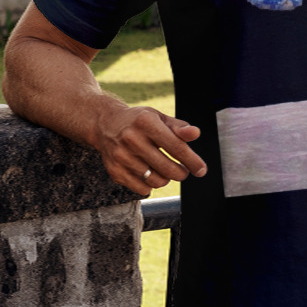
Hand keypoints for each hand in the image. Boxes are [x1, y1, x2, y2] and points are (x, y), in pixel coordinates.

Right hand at [91, 104, 205, 195]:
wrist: (105, 124)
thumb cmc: (139, 121)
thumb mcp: (159, 117)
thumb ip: (179, 127)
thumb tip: (195, 134)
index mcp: (146, 122)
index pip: (176, 147)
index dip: (192, 161)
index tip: (201, 169)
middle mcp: (131, 139)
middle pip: (167, 168)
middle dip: (181, 173)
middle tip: (183, 171)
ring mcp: (121, 157)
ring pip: (156, 181)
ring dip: (167, 179)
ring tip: (166, 170)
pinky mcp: (114, 171)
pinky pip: (142, 189)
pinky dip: (151, 185)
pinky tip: (151, 174)